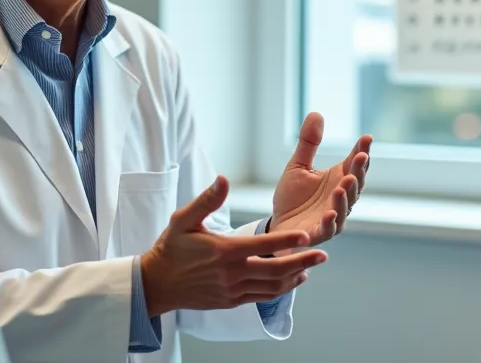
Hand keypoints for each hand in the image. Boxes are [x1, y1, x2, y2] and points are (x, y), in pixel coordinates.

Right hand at [139, 176, 327, 316]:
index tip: (306, 235)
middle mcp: (231, 273)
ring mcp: (232, 290)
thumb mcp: (183, 219)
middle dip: (302, 261)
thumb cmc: (171, 247)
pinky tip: (292, 280)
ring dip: (295, 277)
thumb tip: (224, 179)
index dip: (286, 240)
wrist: (157, 283)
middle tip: (323, 254)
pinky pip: (262, 297)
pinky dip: (281, 290)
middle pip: (274, 270)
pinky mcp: (231, 301)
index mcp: (223, 251)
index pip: (261, 245)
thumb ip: (207, 200)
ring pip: (272, 286)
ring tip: (312, 266)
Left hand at [269, 112, 370, 246]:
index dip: (362, 151)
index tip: (367, 138)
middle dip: (359, 171)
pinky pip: (328, 228)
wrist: (277, 224)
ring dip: (346, 196)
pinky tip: (330, 213)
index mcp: (338, 179)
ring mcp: (333, 216)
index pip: (354, 164)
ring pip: (345, 206)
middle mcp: (340, 198)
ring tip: (344, 183)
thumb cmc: (292, 196)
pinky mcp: (319, 233)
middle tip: (360, 157)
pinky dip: (331, 221)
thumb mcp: (297, 165)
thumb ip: (308, 143)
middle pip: (355, 184)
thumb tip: (316, 113)